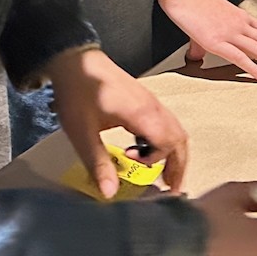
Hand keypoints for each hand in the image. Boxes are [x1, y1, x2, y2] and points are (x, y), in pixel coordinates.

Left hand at [46, 47, 188, 197]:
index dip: (155, 160)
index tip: (131, 162)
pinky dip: (167, 141)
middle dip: (179, 165)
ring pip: (176, 130)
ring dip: (174, 153)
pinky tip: (149, 149)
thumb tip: (110, 193)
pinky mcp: (146, 100)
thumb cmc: (78, 94)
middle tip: (172, 188)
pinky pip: (167, 123)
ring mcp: (152, 102)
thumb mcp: (82, 133)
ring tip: (165, 174)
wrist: (76, 61)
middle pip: (180, 138)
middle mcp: (154, 107)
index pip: (168, 144)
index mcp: (143, 114)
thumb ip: (98, 163)